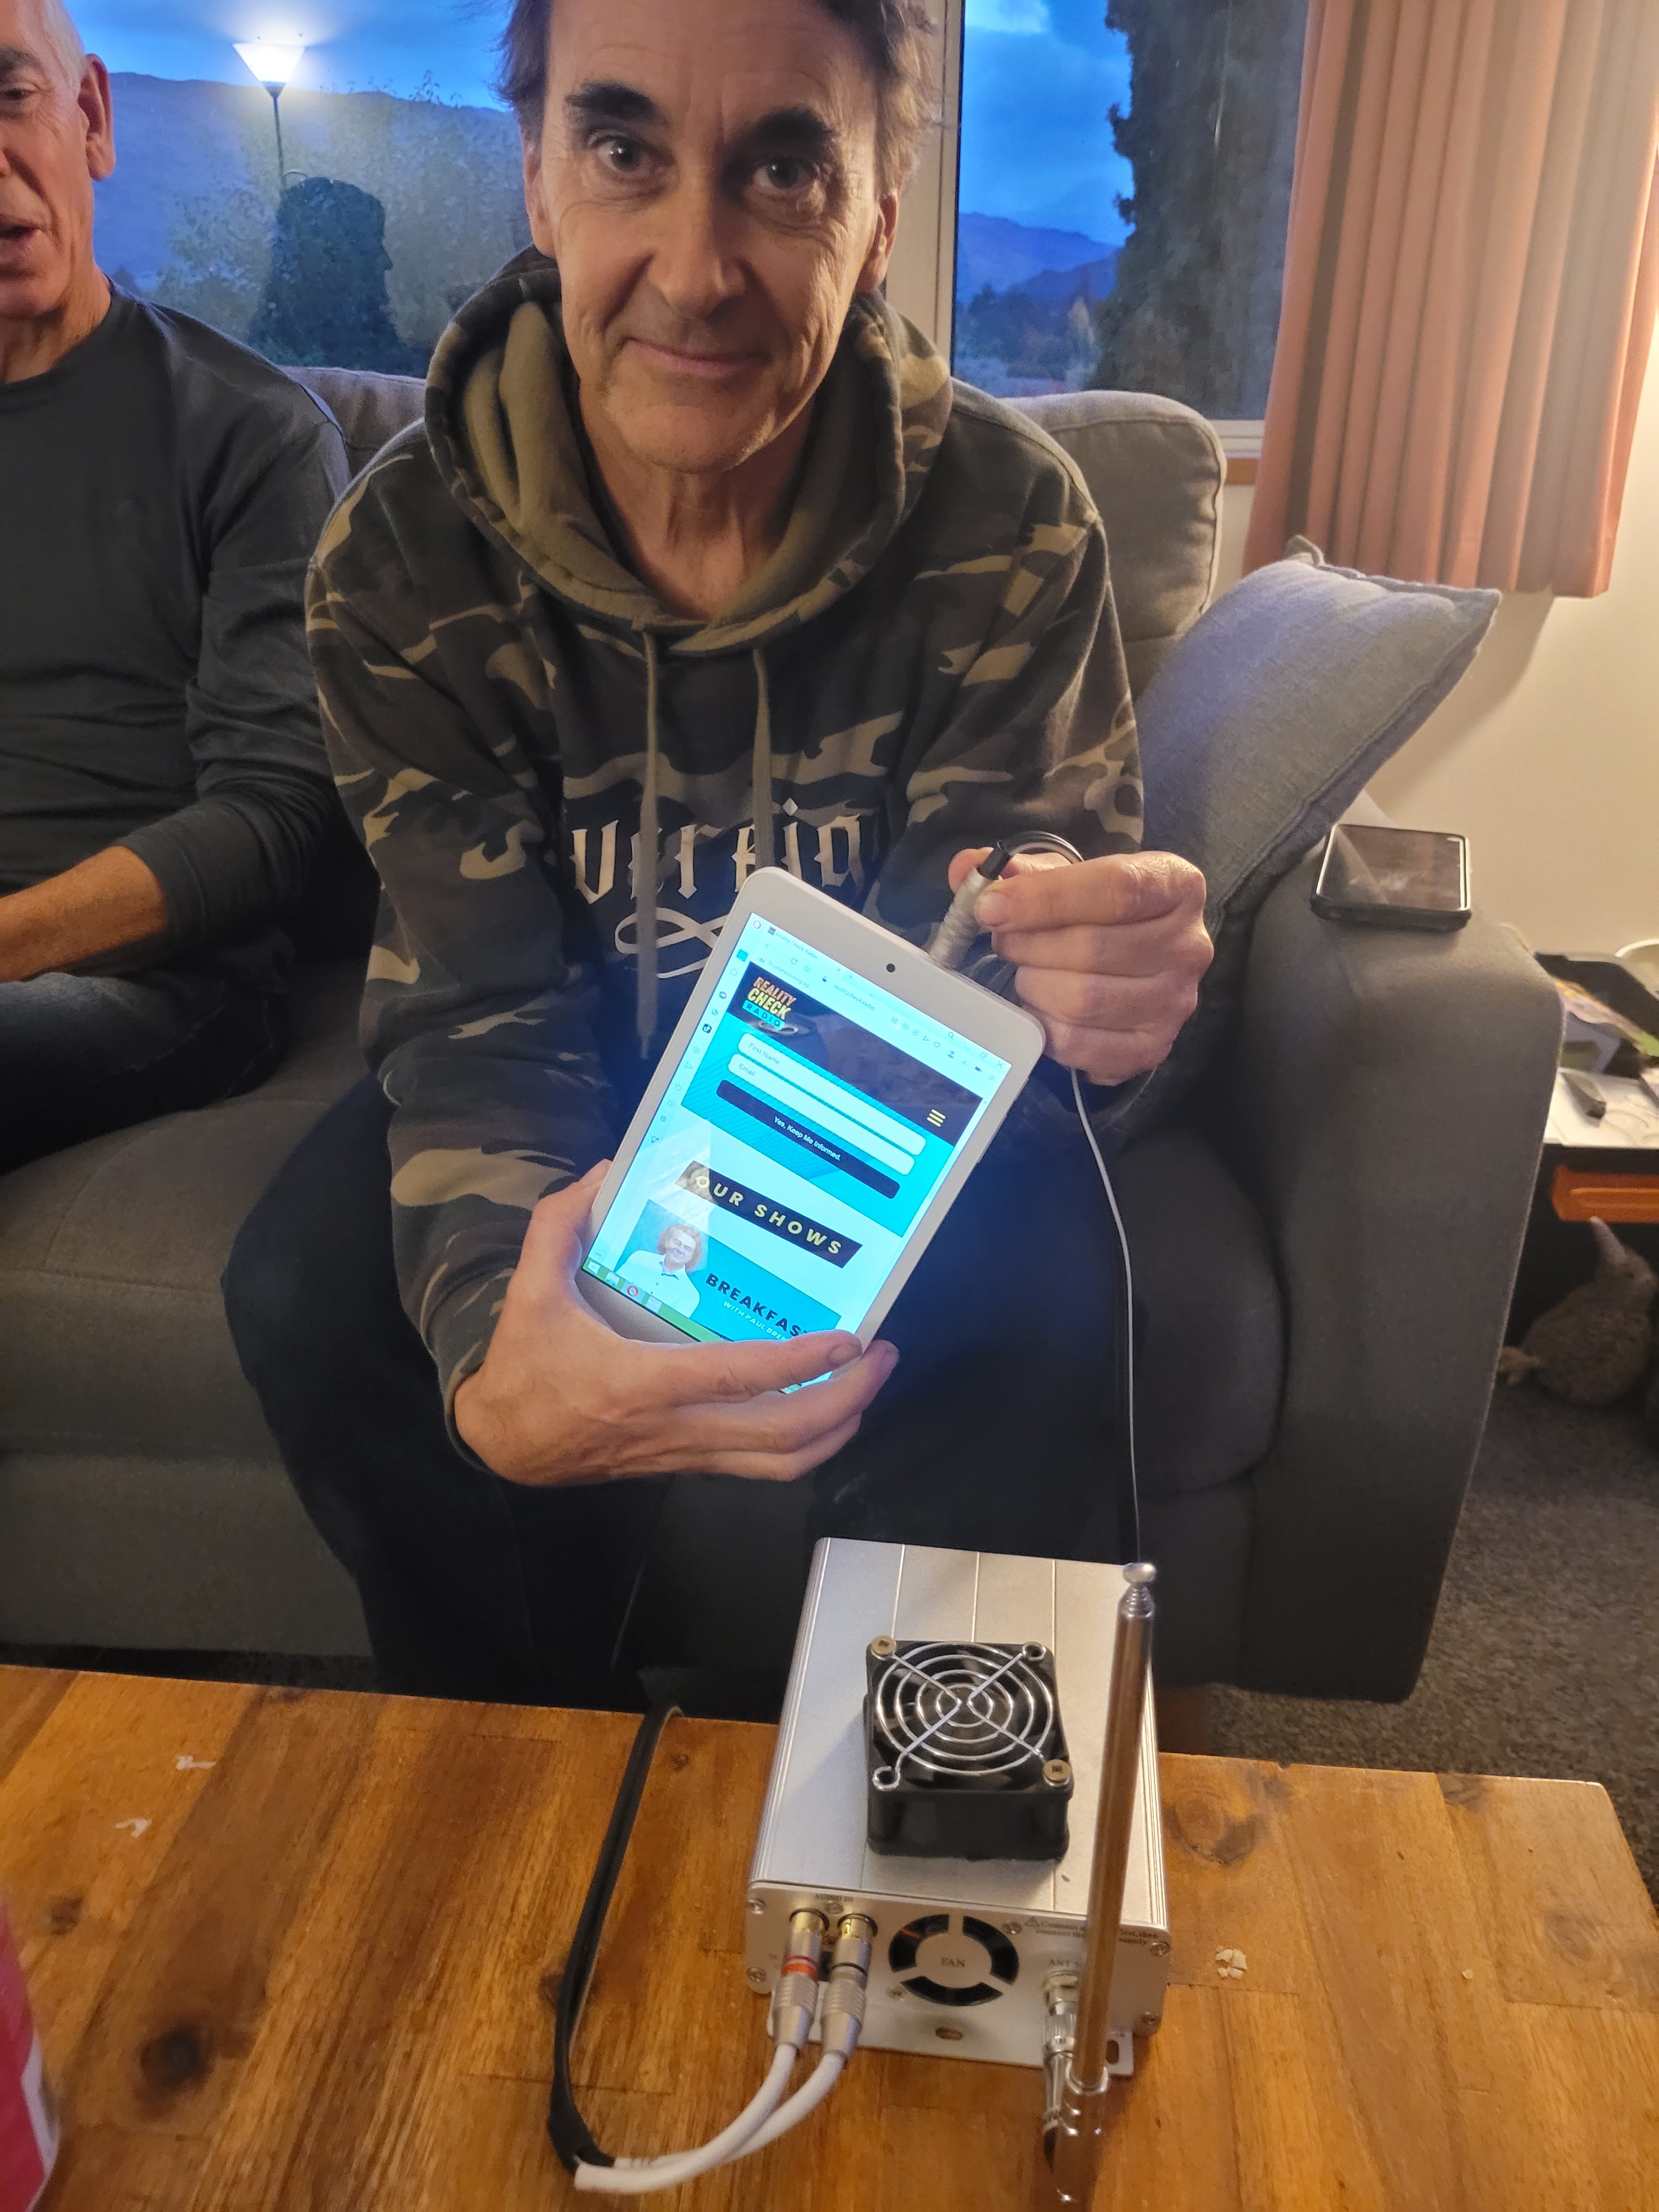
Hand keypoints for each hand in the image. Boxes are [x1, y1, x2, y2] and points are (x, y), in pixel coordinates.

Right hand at [453, 1165, 898, 1485]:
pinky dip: (805, 1444)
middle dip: (846, 1399)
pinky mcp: (689, 1464)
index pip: (737, 1379)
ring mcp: (687, 1453)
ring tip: (868, 1383)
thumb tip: (607, 1170)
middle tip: (882, 1356)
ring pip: (781, 1463)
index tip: (849, 1338)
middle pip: (782, 1435)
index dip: (799, 1364)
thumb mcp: (529, 1290)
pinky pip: (761, 1468)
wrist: (502, 1443)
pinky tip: (825, 1408)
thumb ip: (560, 1225)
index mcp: (640, 1383)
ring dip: (837, 1427)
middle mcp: (675, 1427)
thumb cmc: (524, 1366)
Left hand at [950, 847, 1211, 1085]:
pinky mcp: (1153, 1047)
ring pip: (1083, 1001)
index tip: (992, 907)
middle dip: (1028, 946)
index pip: (1116, 889)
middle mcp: (1189, 945)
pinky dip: (1045, 1028)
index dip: (1044, 899)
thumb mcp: (1067, 874)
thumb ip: (1019, 869)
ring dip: (1034, 986)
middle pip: (1092, 949)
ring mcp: (1175, 1002)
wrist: (1136, 955)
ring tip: (1025, 972)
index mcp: (1176, 885)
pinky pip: (1081, 1045)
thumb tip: (967, 870)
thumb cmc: (1097, 909)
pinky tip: (1040, 1008)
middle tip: (1004, 941)